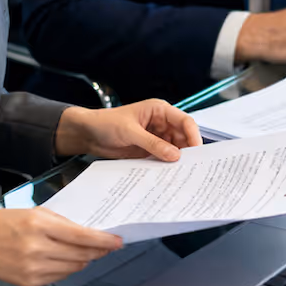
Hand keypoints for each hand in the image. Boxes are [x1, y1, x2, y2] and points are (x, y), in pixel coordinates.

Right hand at [0, 208, 120, 285]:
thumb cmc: (2, 223)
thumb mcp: (32, 212)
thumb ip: (60, 222)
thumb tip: (87, 233)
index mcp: (39, 226)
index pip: (82, 237)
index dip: (104, 241)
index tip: (118, 241)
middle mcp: (37, 249)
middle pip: (81, 255)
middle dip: (98, 251)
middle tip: (108, 246)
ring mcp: (33, 268)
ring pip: (73, 267)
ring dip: (84, 260)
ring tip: (88, 252)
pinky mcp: (30, 282)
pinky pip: (59, 276)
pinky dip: (67, 268)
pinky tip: (66, 260)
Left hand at [55, 99, 202, 161]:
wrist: (88, 134)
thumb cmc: (106, 123)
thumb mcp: (130, 131)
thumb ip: (152, 143)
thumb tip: (174, 155)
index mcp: (159, 110)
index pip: (184, 121)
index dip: (193, 136)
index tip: (196, 151)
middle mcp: (161, 123)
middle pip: (183, 137)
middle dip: (187, 151)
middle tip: (190, 167)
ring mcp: (156, 138)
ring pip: (175, 150)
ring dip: (176, 160)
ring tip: (179, 173)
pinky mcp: (150, 150)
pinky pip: (163, 158)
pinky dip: (166, 166)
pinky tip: (167, 174)